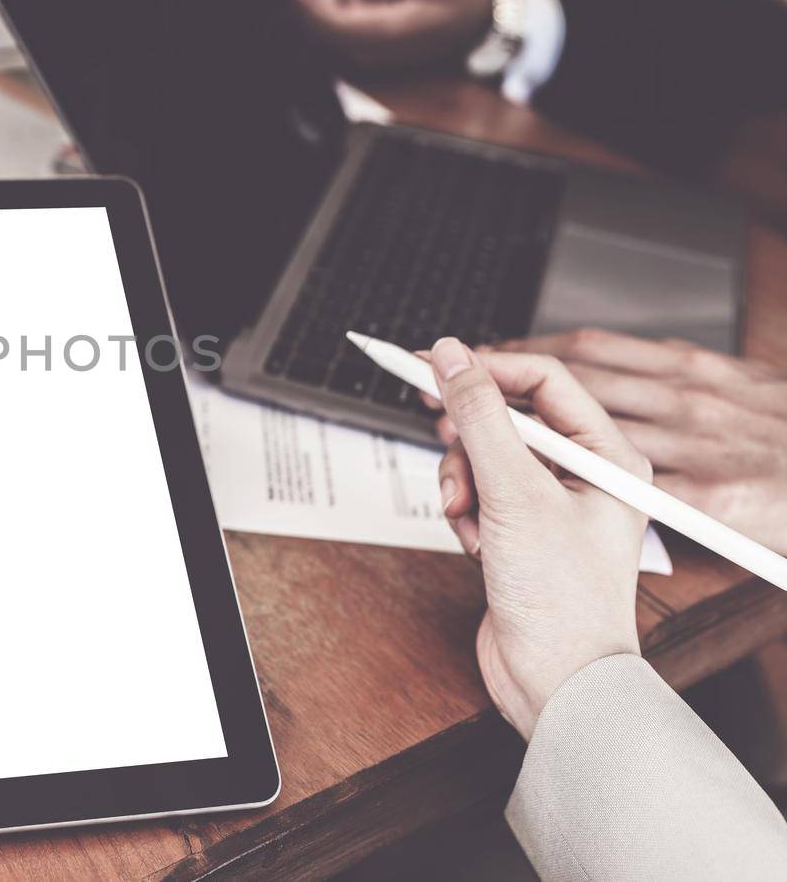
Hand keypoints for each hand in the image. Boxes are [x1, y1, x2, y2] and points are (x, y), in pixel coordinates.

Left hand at [285, 0, 491, 70]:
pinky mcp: (364, 46)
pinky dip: (335, 4)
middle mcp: (373, 51)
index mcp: (390, 32)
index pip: (332, 25)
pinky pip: (338, 23)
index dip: (304, 2)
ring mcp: (367, 52)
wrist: (476, 16)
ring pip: (328, 23)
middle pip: (321, 28)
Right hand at [426, 338, 646, 737]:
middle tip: (435, 428)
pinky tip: (474, 545)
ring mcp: (551, 506)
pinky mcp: (521, 533)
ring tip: (465, 515)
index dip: (485, 369)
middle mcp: (584, 475)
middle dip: (468, 437)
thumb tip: (452, 358)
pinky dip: (465, 515)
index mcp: (608, 455)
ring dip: (462, 483)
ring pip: (484, 458)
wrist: (555, 682)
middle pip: (507, 418)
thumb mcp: (514, 493)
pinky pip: (478, 496)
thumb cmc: (563, 600)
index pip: (542, 381)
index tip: (431, 364)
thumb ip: (478, 418)